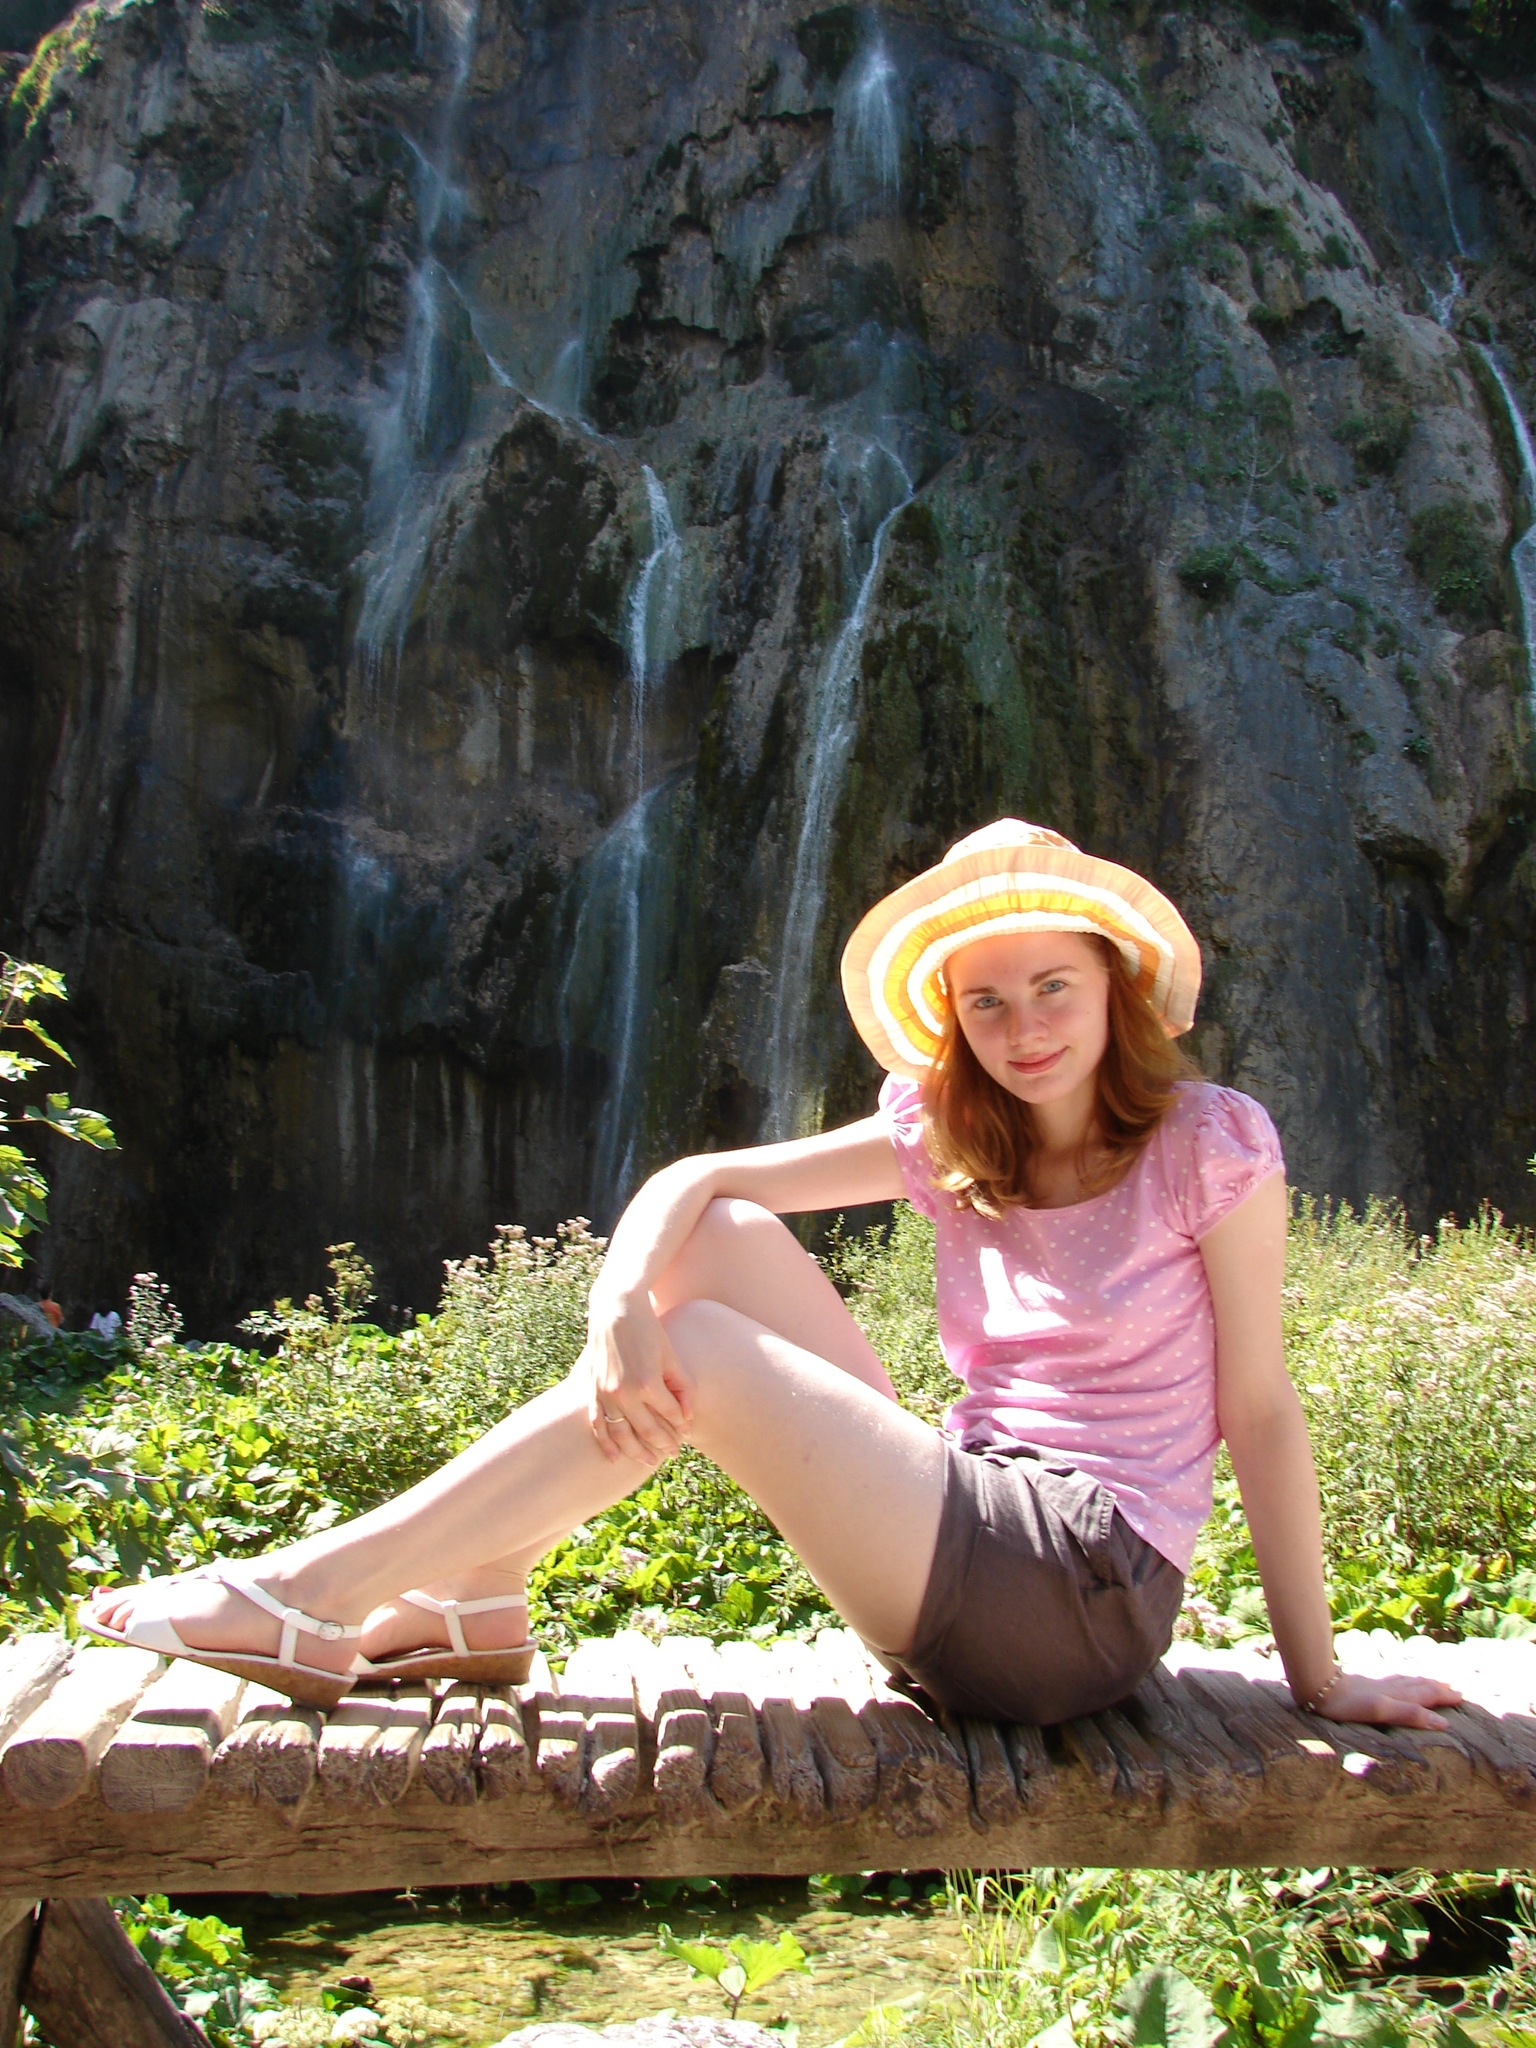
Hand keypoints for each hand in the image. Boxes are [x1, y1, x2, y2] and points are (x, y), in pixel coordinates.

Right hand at [579, 1287, 691, 1464]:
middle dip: (664, 1444)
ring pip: (622, 1435)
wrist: (616, 1309)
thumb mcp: (671, 1356)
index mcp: (649, 1383)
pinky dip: (606, 1443)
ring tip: (650, 1461)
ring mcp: (606, 1393)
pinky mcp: (592, 1390)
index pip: (671, 1415)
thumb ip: (683, 1387)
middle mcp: (625, 1392)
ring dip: (637, 1452)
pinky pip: (597, 1424)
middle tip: (674, 1453)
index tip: (687, 1432)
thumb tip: (688, 1417)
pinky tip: (614, 1458)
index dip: (681, 1426)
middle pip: (648, 1431)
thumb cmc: (649, 1329)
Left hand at [1308, 1669, 1462, 1731]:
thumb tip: (1442, 1723)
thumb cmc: (1349, 1703)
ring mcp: (1376, 1683)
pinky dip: (1402, 1679)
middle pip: (1418, 1686)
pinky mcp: (1363, 1682)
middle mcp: (1390, 1687)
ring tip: (1432, 1681)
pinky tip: (1396, 1679)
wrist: (1318, 1685)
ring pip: (1405, 1681)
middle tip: (1454, 1688)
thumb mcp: (1382, 1711)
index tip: (1461, 1696)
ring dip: (1422, 1682)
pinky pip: (1390, 1680)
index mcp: (1398, 1696)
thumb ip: (1410, 1715)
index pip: (1426, 1695)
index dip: (1443, 1696)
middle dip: (1437, 1688)